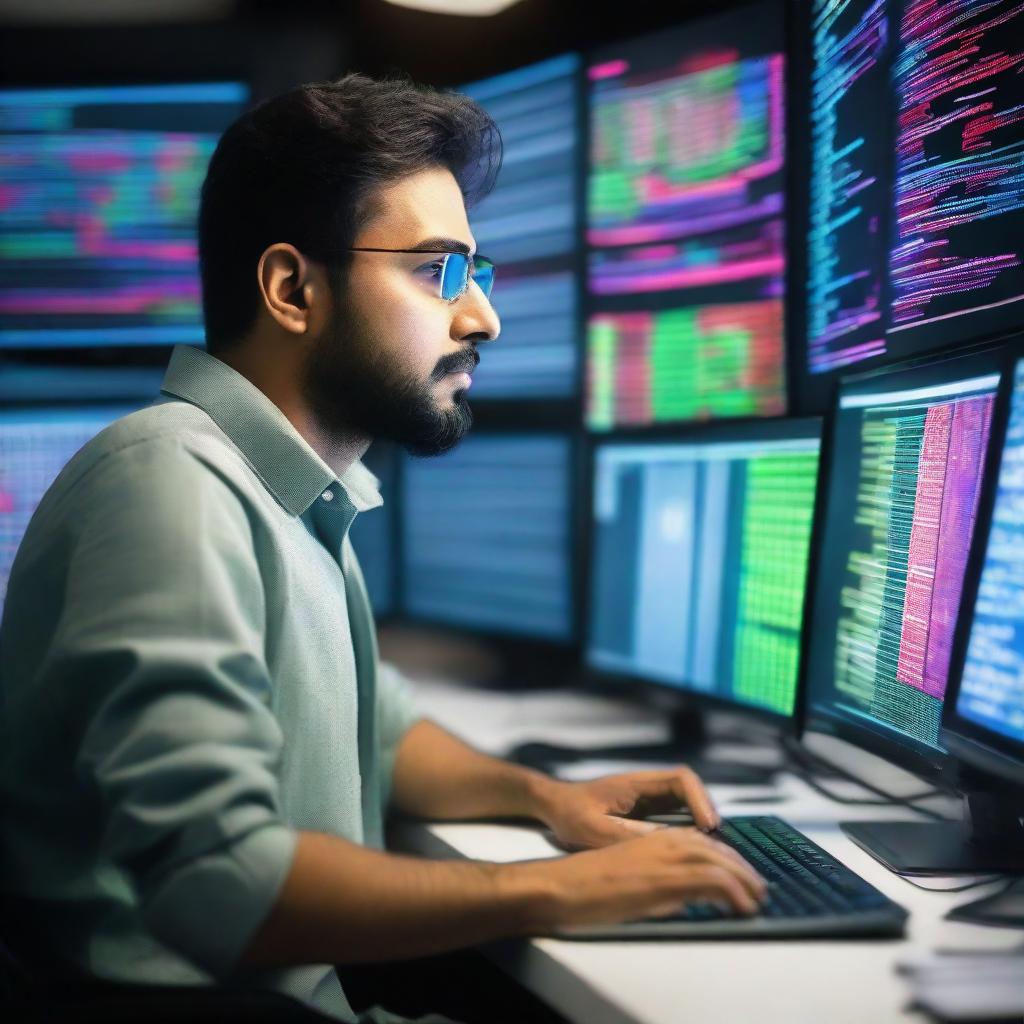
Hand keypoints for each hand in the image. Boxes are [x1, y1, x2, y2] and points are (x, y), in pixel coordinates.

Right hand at [511, 827, 766, 930]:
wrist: (564, 884)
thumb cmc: (588, 883)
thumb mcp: (631, 872)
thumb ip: (659, 877)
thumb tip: (685, 895)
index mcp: (655, 837)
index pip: (703, 843)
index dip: (727, 858)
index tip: (741, 876)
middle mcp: (665, 841)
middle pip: (718, 850)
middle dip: (742, 869)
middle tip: (758, 889)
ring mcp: (667, 858)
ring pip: (721, 862)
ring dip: (744, 880)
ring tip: (757, 899)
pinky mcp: (667, 878)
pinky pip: (714, 882)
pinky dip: (735, 893)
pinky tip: (742, 907)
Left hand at [534, 767, 720, 849]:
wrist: (553, 805)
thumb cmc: (569, 813)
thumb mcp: (593, 829)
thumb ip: (626, 836)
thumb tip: (662, 846)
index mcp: (636, 783)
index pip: (681, 779)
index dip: (700, 800)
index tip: (708, 826)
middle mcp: (647, 785)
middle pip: (691, 790)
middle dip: (707, 812)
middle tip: (716, 843)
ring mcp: (648, 796)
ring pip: (687, 801)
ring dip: (701, 820)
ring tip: (710, 849)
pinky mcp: (646, 809)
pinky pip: (677, 813)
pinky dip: (690, 828)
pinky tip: (691, 849)